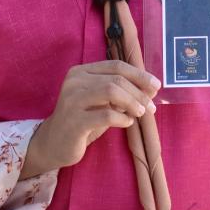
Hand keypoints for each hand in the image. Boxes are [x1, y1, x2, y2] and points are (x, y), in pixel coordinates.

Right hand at [21, 60, 159, 178]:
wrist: (53, 143)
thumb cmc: (82, 120)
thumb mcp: (101, 102)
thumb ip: (121, 92)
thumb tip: (152, 88)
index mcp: (81, 71)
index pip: (116, 65)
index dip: (139, 74)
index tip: (156, 85)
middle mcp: (74, 81)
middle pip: (116, 79)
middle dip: (139, 92)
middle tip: (151, 106)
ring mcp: (72, 100)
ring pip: (111, 91)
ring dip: (132, 102)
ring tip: (141, 113)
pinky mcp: (74, 121)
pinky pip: (106, 115)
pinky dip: (122, 118)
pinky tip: (127, 123)